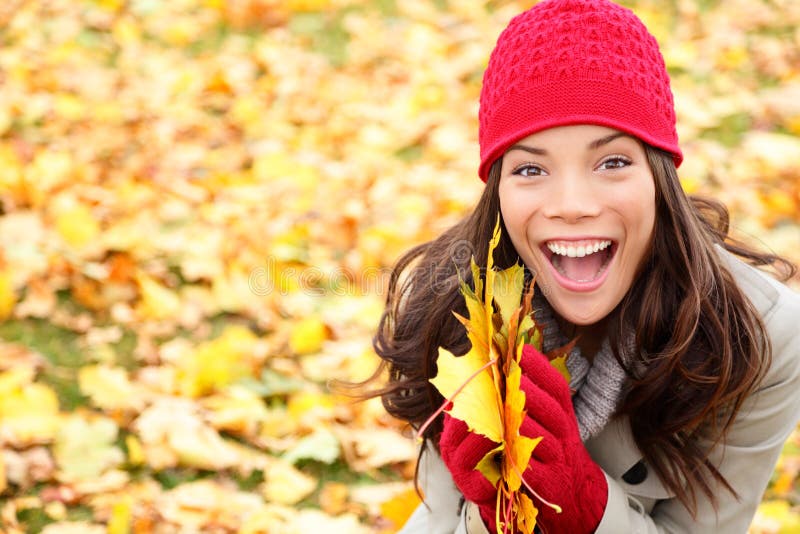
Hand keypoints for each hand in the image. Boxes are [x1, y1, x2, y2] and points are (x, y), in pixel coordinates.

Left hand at [439, 345, 607, 533]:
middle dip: (532, 393)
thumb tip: (514, 356)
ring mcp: (557, 459)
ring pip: (541, 439)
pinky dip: (520, 461)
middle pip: (552, 411)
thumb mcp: (554, 420)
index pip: (558, 388)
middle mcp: (565, 434)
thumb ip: (538, 394)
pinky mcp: (548, 483)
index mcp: (564, 415)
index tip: (523, 351)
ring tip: (506, 409)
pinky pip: (533, 470)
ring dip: (524, 424)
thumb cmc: (555, 447)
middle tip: (513, 378)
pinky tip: (506, 451)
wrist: (575, 492)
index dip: (542, 369)